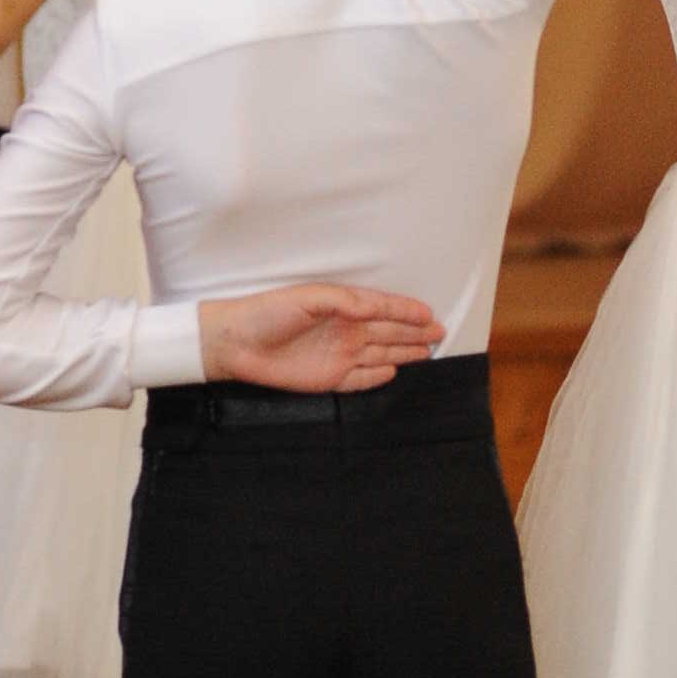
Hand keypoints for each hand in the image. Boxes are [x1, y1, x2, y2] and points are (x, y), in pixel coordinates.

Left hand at [199, 282, 446, 392]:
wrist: (235, 344)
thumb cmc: (267, 313)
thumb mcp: (308, 298)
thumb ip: (344, 301)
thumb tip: (375, 307)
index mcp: (342, 309)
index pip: (382, 309)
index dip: (407, 311)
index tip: (429, 314)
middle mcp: (345, 332)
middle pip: (388, 332)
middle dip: (414, 332)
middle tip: (440, 332)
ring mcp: (338, 356)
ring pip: (381, 353)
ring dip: (404, 351)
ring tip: (428, 350)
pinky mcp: (328, 379)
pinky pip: (361, 379)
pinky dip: (378, 376)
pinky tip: (394, 371)